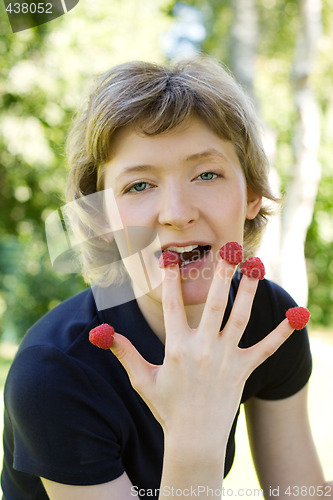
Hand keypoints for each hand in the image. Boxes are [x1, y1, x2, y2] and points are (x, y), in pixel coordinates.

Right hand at [109, 258, 293, 438]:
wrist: (194, 439)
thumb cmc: (166, 406)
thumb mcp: (142, 379)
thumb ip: (125, 352)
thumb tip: (101, 333)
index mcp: (177, 348)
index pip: (171, 306)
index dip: (171, 279)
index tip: (172, 255)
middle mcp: (203, 349)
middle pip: (213, 305)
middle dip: (221, 275)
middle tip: (229, 248)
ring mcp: (226, 359)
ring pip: (241, 318)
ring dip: (249, 291)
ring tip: (257, 265)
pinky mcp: (244, 369)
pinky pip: (266, 348)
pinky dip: (281, 332)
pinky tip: (297, 315)